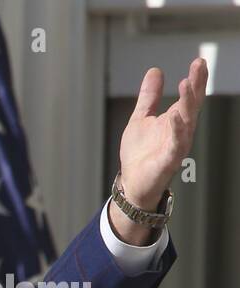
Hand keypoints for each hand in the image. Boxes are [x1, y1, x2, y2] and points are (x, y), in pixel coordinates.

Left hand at [109, 57, 207, 244]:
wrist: (132, 182)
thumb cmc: (140, 153)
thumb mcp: (141, 119)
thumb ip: (149, 97)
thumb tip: (155, 71)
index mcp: (176, 119)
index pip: (190, 96)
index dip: (196, 79)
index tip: (199, 60)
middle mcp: (181, 130)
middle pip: (192, 104)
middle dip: (197, 85)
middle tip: (199, 65)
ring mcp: (176, 145)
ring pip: (187, 121)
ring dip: (187, 103)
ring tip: (186, 84)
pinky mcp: (168, 160)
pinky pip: (175, 144)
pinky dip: (176, 131)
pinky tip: (175, 117)